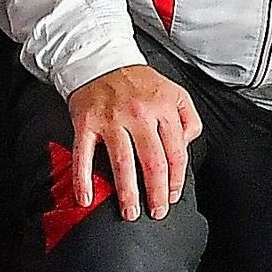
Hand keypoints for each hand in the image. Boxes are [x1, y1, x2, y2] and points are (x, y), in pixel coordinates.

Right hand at [66, 63, 200, 221]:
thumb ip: (188, 118)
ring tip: (130, 212)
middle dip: (157, 192)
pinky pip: (83, 155)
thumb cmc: (138, 82)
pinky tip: (86, 198)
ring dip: (127, 192)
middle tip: (157, 212)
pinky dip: (83, 179)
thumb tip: (186, 146)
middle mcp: (139, 114)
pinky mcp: (86, 123)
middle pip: (152, 161)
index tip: (173, 195)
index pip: (175, 151)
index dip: (176, 178)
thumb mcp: (174, 92)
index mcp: (163, 107)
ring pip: (122, 162)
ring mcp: (111, 119)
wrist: (100, 59)